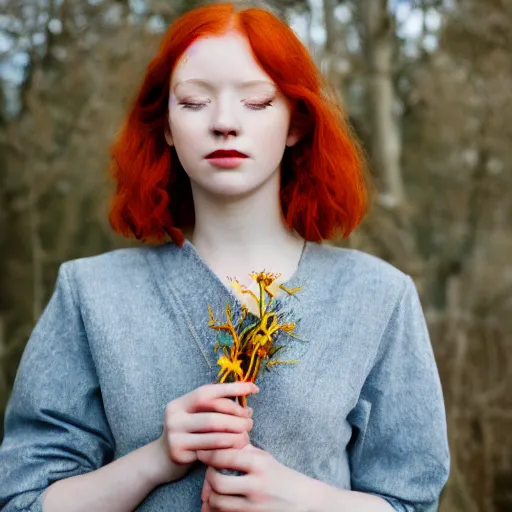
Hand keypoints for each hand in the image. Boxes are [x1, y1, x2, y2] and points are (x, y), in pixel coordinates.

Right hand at [156, 382, 257, 484]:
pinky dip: (227, 448)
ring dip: (236, 435)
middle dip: (236, 417)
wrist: (161, 460)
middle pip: (213, 414)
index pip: (208, 392)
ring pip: (214, 435)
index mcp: (180, 403)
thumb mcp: (196, 416)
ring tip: (246, 435)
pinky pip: (211, 451)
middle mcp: (174, 416)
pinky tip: (236, 447)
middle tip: (250, 421)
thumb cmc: (188, 434)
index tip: (253, 388)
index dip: (232, 389)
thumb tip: (247, 403)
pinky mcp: (179, 454)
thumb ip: (216, 408)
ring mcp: (175, 436)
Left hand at [197, 444, 316, 511]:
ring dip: (210, 496)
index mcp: (259, 465)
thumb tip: (221, 438)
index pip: (225, 457)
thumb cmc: (283, 477)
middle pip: (217, 482)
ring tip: (212, 489)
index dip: (208, 453)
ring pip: (217, 503)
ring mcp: (253, 506)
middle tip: (209, 472)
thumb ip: (243, 450)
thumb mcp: (265, 458)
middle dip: (208, 477)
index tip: (201, 451)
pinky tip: (215, 504)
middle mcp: (256, 486)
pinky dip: (215, 511)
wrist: (305, 503)